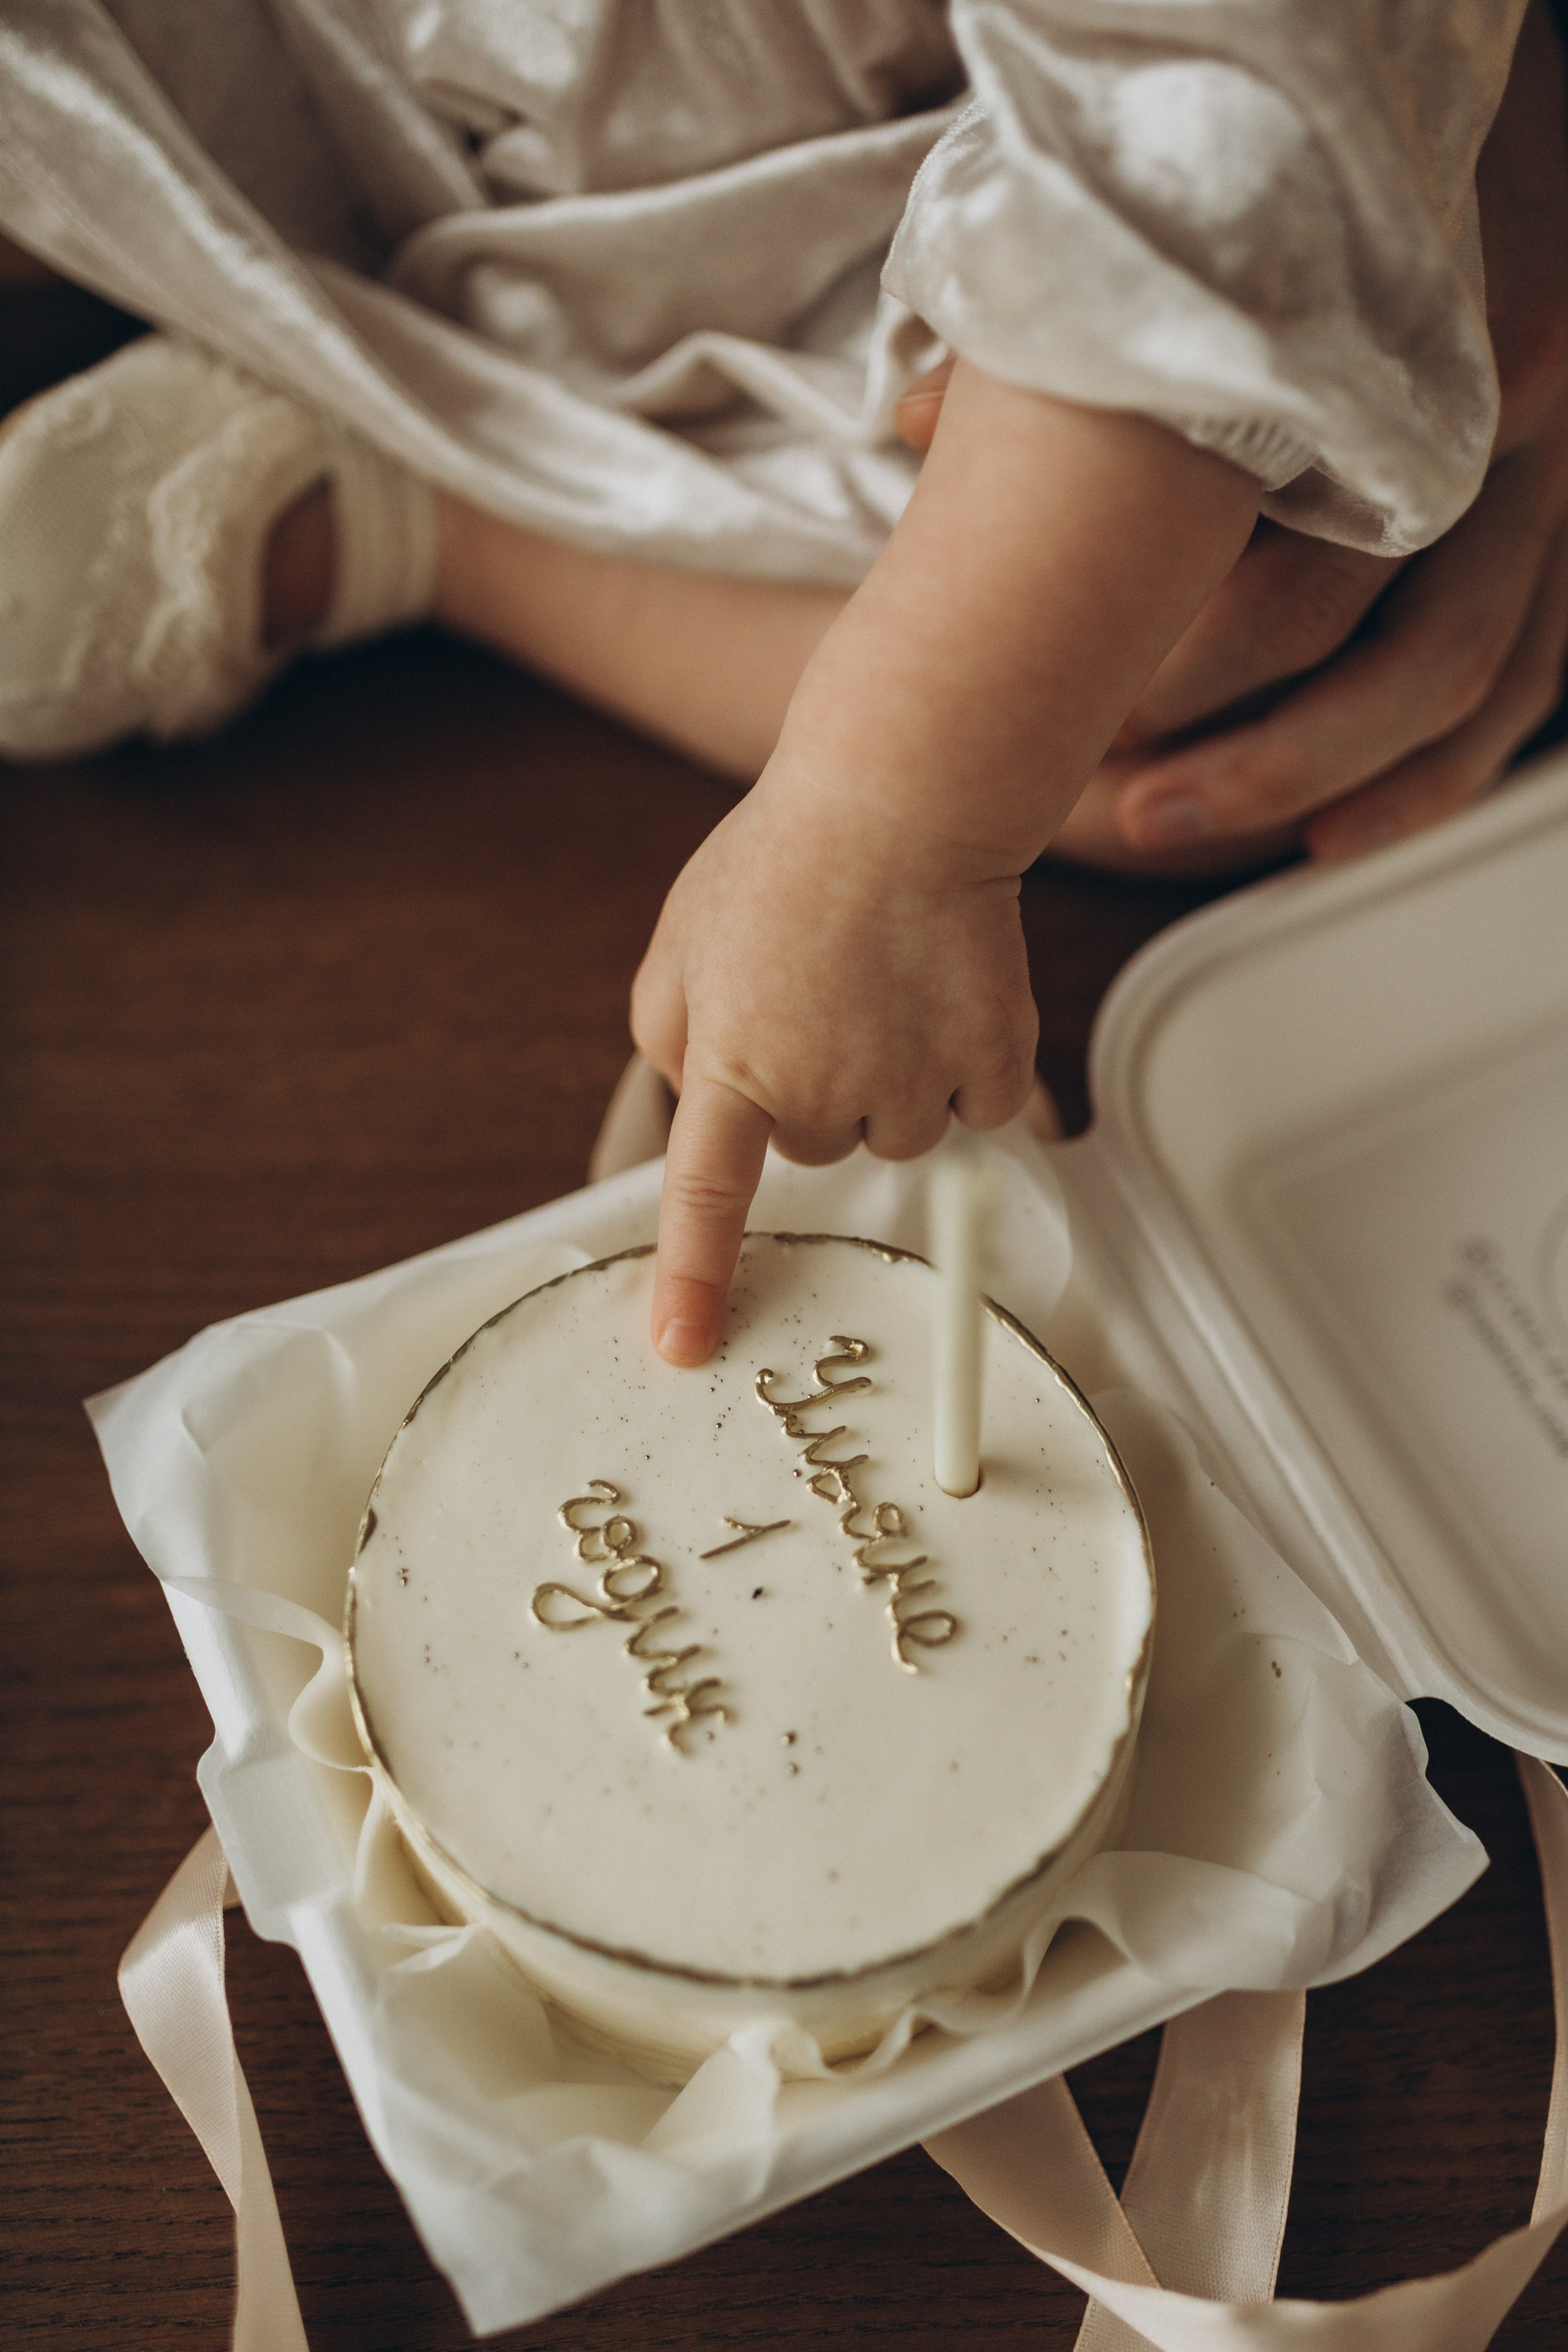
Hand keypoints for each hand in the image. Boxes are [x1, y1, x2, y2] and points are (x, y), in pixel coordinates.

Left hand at [631, 764, 1035, 1364]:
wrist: (904, 794)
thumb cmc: (787, 856)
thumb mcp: (682, 940)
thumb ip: (672, 1033)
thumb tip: (699, 1096)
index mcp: (735, 1060)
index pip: (705, 1195)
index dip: (693, 1277)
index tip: (683, 1346)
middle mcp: (822, 1087)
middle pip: (817, 1146)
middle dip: (815, 1085)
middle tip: (824, 991)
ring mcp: (914, 1080)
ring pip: (899, 1132)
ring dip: (894, 1075)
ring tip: (887, 979)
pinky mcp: (993, 1062)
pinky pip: (978, 1107)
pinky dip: (969, 1064)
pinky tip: (947, 987)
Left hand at [1102, 0, 1567, 865]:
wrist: (1450, 85)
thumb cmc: (1301, 173)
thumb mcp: (1187, 234)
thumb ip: (1073, 335)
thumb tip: (921, 422)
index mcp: (1414, 351)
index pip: (1297, 566)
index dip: (1177, 658)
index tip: (1074, 708)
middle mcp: (1506, 420)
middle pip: (1381, 642)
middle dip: (1241, 748)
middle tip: (1117, 795)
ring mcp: (1554, 479)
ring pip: (1458, 683)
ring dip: (1312, 778)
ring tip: (1172, 820)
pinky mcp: (1567, 527)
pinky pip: (1521, 689)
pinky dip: (1426, 780)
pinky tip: (1329, 836)